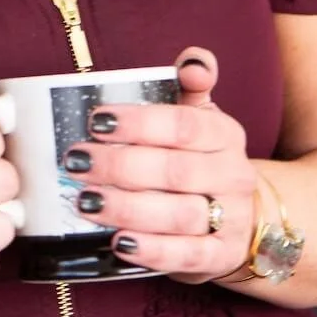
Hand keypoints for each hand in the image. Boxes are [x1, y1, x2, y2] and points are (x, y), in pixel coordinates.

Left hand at [62, 46, 256, 284]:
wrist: (240, 216)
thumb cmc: (202, 159)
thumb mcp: (201, 118)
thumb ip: (191, 85)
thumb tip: (194, 60)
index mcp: (224, 134)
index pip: (184, 125)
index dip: (139, 123)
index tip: (96, 121)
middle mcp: (233, 175)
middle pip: (176, 170)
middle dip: (120, 166)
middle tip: (77, 162)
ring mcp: (230, 218)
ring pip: (179, 215)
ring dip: (128, 209)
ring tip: (86, 201)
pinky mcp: (221, 256)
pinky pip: (187, 256)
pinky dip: (152, 251)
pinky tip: (118, 241)